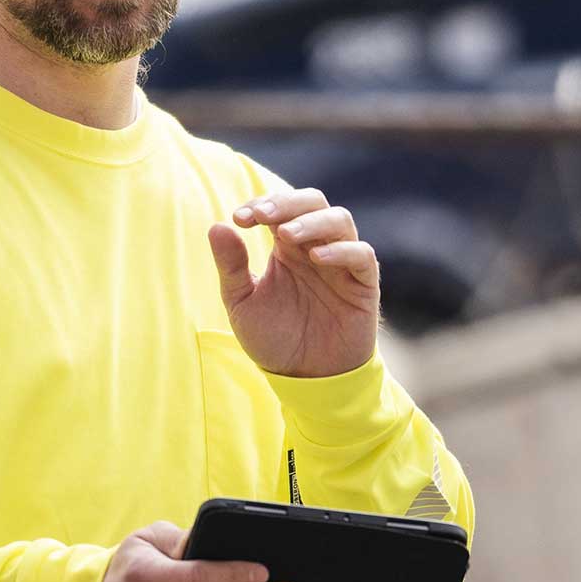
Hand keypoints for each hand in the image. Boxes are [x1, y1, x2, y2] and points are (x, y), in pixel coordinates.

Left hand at [207, 187, 379, 378]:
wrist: (305, 379)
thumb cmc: (275, 339)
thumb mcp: (242, 303)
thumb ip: (231, 266)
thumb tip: (217, 226)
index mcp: (287, 247)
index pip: (280, 208)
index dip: (261, 204)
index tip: (239, 218)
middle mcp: (316, 247)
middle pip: (312, 201)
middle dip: (287, 203)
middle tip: (263, 217)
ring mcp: (342, 264)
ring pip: (339, 220)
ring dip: (312, 221)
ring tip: (285, 235)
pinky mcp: (363, 284)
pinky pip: (362, 255)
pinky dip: (342, 250)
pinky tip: (317, 258)